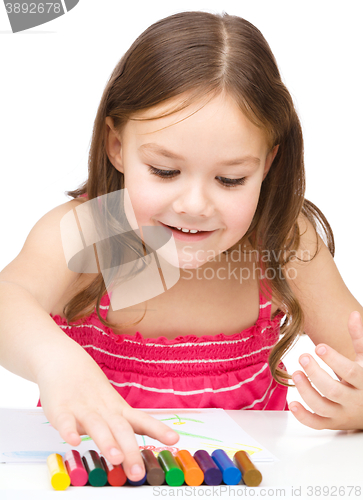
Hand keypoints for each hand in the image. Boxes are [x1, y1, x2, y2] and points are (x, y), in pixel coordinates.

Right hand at [36, 346, 178, 480]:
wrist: (64, 361)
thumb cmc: (90, 388)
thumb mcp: (111, 406)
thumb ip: (122, 427)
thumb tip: (135, 453)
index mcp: (118, 410)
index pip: (141, 420)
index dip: (158, 429)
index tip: (174, 439)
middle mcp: (103, 410)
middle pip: (120, 429)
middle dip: (130, 451)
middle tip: (138, 472)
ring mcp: (82, 408)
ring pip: (96, 426)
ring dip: (107, 442)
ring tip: (115, 458)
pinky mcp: (60, 409)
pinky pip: (65, 421)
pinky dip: (69, 430)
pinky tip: (73, 441)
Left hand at [289, 310, 362, 429]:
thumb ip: (359, 338)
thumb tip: (353, 314)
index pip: (350, 373)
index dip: (334, 360)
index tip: (319, 347)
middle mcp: (354, 401)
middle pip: (334, 391)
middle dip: (316, 374)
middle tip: (302, 357)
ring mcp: (343, 414)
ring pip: (323, 408)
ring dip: (306, 392)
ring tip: (295, 373)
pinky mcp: (333, 423)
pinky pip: (317, 424)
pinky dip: (303, 417)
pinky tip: (291, 403)